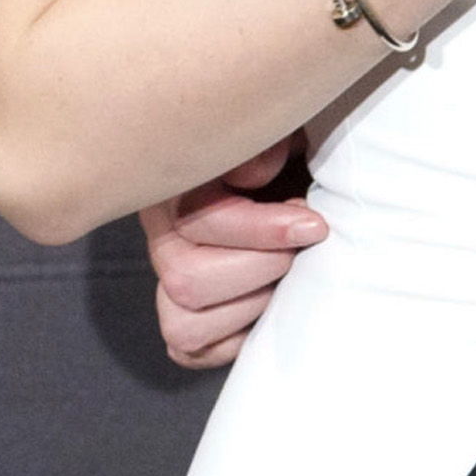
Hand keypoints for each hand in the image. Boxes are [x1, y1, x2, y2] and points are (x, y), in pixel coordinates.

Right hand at [142, 144, 323, 368]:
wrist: (307, 175)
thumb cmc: (298, 149)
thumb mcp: (286, 127)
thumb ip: (266, 140)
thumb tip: (253, 175)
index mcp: (177, 181)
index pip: (198, 220)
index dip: (263, 230)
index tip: (314, 224)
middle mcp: (162, 233)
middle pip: (185, 280)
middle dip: (261, 268)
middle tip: (303, 247)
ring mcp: (169, 278)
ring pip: (183, 322)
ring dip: (251, 305)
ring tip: (287, 275)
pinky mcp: (187, 318)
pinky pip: (191, 349)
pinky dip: (237, 335)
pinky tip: (270, 301)